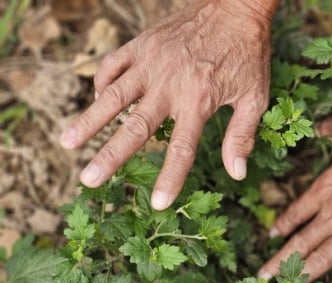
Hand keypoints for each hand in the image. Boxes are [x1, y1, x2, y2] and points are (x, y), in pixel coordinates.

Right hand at [59, 0, 273, 209]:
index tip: (157, 204)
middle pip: (134, 127)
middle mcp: (170, 85)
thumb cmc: (247, 56)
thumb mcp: (255, 97)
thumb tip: (237, 174)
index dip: (170, 179)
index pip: (181, 149)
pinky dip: (101, 84)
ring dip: (89, 120)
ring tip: (67, 142)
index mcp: (200, 101)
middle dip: (110, 156)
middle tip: (88, 181)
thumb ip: (242, 135)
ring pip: (113, 96)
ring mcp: (152, 63)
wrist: (234, 8)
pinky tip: (96, 100)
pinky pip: (113, 65)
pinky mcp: (142, 44)